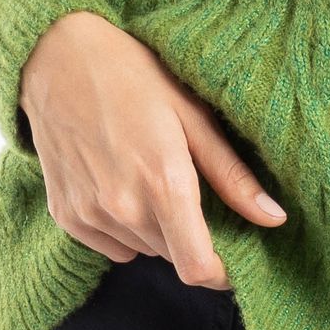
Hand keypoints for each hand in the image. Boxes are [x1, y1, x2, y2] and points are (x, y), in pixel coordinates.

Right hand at [19, 11, 288, 288]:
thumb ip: (233, 176)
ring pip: (144, 250)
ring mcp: (88, 213)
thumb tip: (274, 219)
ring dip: (158, 230)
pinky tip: (121, 182)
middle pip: (174, 257)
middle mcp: (122, 208)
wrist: (56, 55)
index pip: (198, 268)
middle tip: (192, 192)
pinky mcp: (64, 214)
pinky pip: (112, 244)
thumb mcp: (194, 116)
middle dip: (192, 237)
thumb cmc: (133, 75)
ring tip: (150, 176)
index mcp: (163, 183)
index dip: (222, 274)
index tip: (235, 260)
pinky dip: (125, 227)